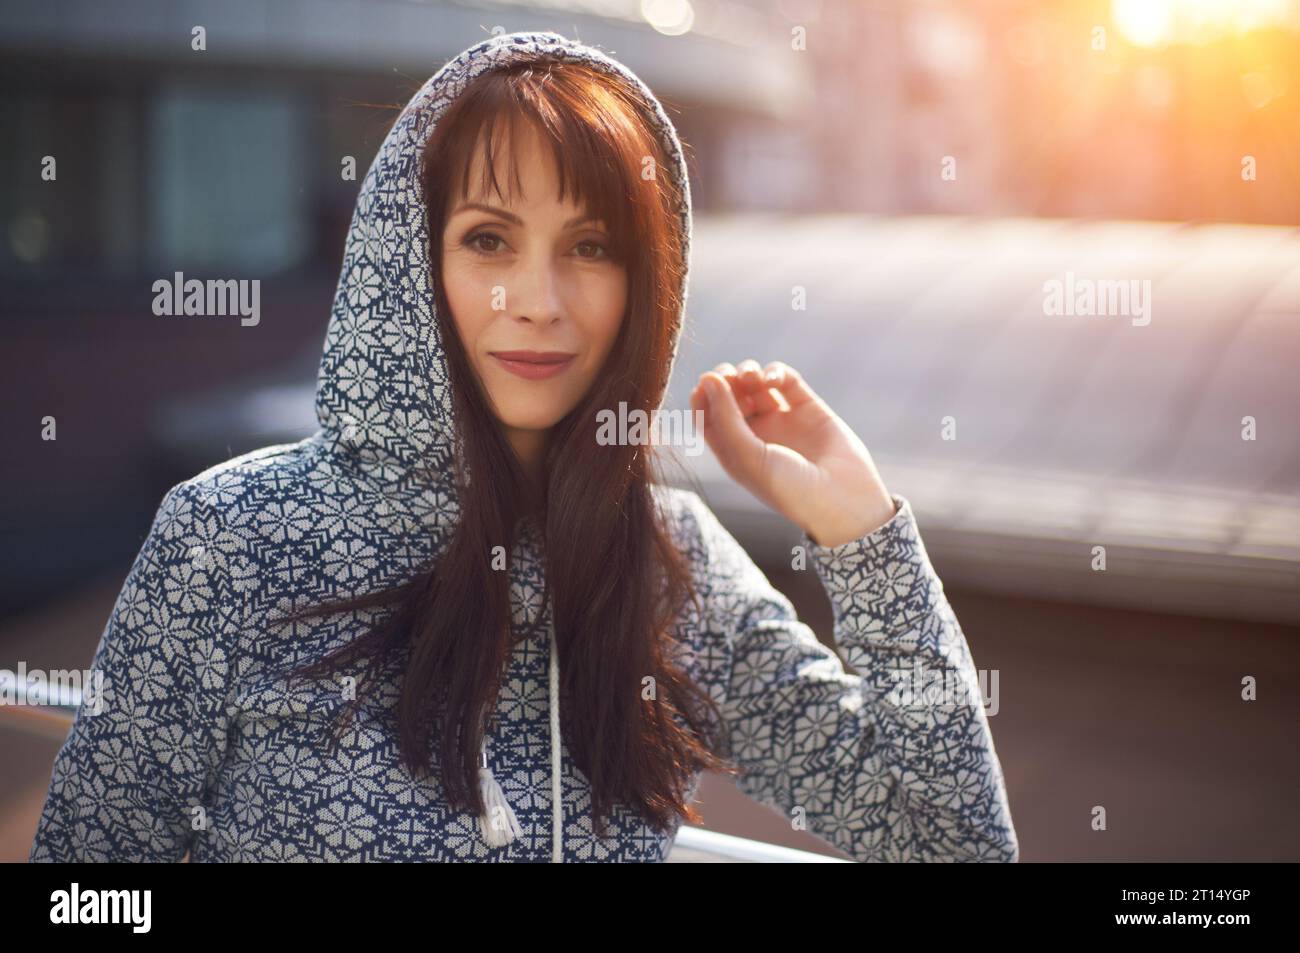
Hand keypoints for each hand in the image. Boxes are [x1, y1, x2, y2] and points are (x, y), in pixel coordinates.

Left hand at [689, 360, 897, 547]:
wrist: (842, 500)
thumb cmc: (789, 489)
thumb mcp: (747, 457)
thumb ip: (724, 416)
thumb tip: (707, 378)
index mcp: (734, 452)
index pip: (707, 417)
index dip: (704, 396)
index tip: (706, 383)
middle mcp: (755, 435)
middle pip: (729, 396)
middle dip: (725, 380)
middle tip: (728, 376)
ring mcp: (781, 420)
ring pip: (755, 384)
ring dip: (748, 372)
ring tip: (752, 377)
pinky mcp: (807, 408)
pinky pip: (786, 380)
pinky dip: (776, 372)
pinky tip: (772, 379)